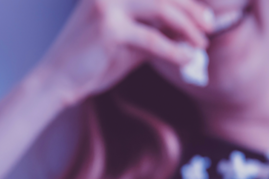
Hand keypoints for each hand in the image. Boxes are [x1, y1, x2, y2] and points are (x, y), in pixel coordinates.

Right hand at [32, 0, 213, 105]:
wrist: (58, 80)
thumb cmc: (94, 61)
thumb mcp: (129, 42)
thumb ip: (154, 32)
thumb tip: (188, 32)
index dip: (185, 0)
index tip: (205, 14)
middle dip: (192, 9)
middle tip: (210, 26)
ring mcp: (108, 5)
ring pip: (161, 9)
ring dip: (187, 27)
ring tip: (201, 43)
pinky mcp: (108, 28)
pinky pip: (152, 39)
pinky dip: (174, 50)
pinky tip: (187, 59)